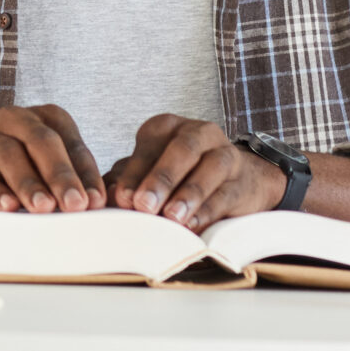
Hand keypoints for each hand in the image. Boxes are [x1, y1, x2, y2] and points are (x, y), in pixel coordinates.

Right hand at [0, 104, 106, 214]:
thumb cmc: (14, 167)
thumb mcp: (44, 166)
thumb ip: (69, 180)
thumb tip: (94, 205)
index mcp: (43, 117)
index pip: (70, 142)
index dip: (85, 172)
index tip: (97, 201)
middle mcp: (14, 119)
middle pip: (41, 141)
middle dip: (61, 175)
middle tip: (76, 204)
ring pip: (8, 153)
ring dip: (28, 182)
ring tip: (44, 207)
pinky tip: (8, 206)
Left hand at [110, 115, 288, 231]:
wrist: (240, 179)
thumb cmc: (183, 174)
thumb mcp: (151, 170)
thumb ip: (127, 180)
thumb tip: (107, 197)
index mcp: (168, 126)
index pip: (150, 146)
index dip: (135, 173)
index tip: (123, 199)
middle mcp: (199, 133)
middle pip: (182, 150)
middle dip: (161, 178)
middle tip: (144, 205)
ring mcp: (225, 154)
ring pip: (209, 168)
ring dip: (188, 193)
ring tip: (171, 217)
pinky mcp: (242, 181)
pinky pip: (226, 193)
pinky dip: (208, 210)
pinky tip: (192, 224)